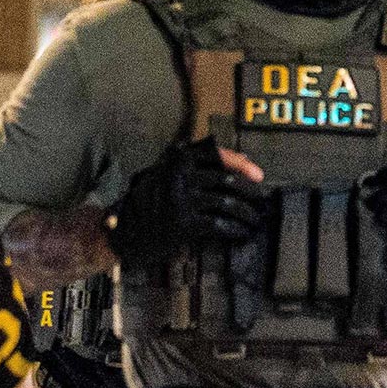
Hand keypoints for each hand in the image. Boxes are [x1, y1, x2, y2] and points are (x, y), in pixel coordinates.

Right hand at [109, 137, 265, 263]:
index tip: (258, 175)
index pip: (216, 154)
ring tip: (254, 220)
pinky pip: (219, 224)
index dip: (241, 164)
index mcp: (176, 159)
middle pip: (226, 179)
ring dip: (246, 213)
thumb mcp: (167, 173)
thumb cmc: (150, 201)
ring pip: (226, 202)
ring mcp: (181, 198)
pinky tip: (240, 233)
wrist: (127, 230)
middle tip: (259, 203)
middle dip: (249, 193)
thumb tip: (242, 159)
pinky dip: (234, 229)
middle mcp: (179, 174)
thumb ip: (196, 164)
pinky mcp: (184, 222)